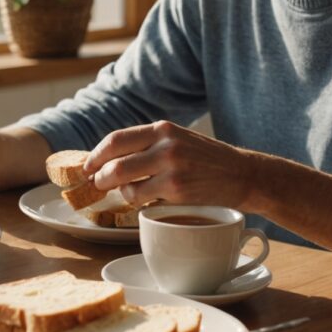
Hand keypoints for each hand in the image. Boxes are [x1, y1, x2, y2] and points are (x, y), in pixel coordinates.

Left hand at [85, 121, 257, 209]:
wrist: (244, 175)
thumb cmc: (207, 160)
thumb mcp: (178, 140)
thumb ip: (148, 145)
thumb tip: (108, 159)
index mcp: (163, 129)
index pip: (116, 140)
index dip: (96, 155)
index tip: (88, 166)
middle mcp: (165, 145)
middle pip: (114, 163)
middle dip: (99, 177)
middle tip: (97, 184)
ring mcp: (171, 169)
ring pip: (125, 185)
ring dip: (121, 193)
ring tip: (129, 192)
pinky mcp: (177, 191)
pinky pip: (142, 200)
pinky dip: (138, 203)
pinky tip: (148, 200)